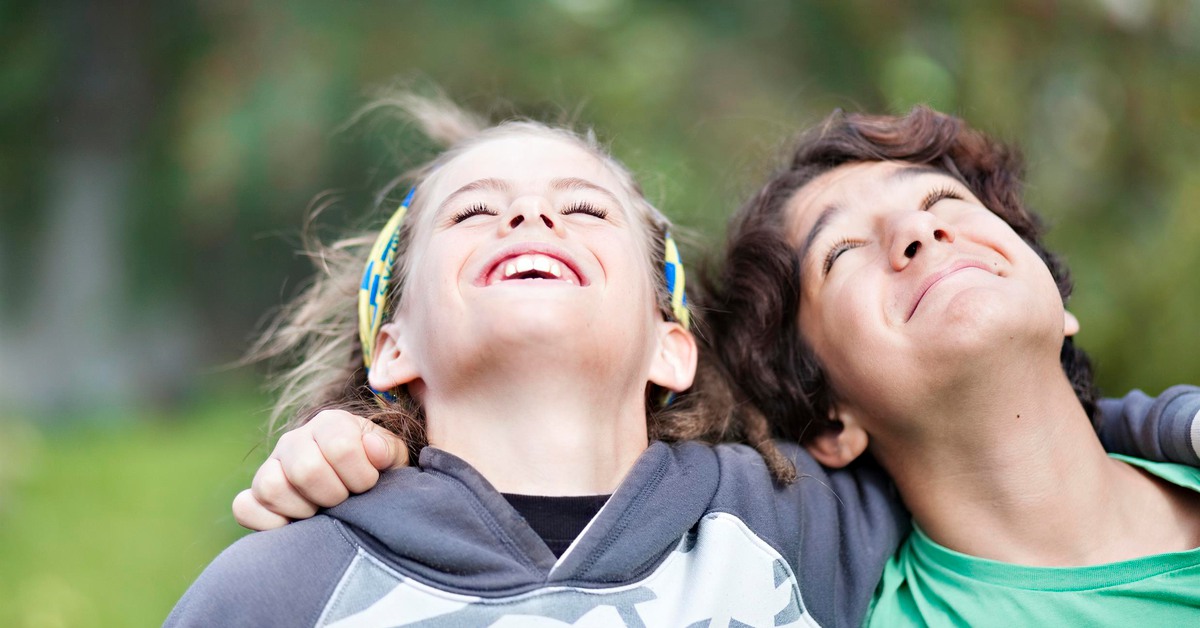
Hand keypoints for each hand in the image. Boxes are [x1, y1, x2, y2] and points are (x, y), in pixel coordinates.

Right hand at [232, 409, 409, 530]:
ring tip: (321, 511)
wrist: (360, 491)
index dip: (361, 476)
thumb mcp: (393, 458)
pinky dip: (269, 523)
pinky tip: (294, 525)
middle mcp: (295, 440)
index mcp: (330, 423)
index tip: (369, 484)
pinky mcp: (254, 494)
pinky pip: (245, 507)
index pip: (341, 448)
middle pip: (305, 470)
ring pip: (272, 487)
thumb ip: (387, 450)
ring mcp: (270, 466)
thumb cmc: (378, 471)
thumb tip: (373, 450)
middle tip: (345, 501)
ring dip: (303, 509)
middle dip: (334, 495)